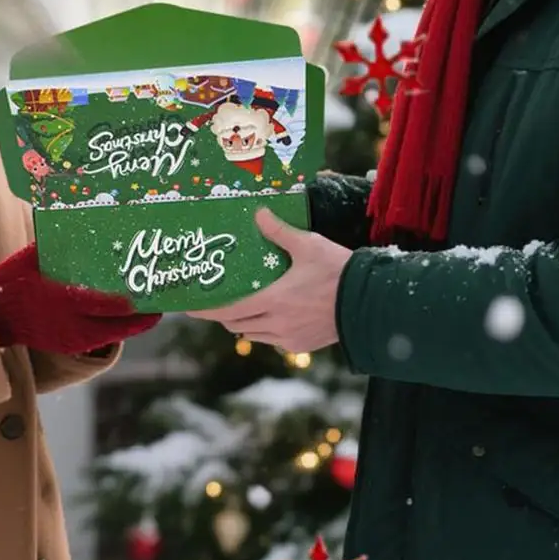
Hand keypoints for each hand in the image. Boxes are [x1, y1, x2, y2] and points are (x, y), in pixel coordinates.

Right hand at [0, 244, 159, 356]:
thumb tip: (76, 216)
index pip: (101, 304)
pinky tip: (127, 321)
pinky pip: (100, 340)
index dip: (127, 303)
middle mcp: (70, 323)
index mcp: (61, 300)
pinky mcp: (69, 346)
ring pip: (111, 335)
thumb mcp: (31, 257)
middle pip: (115, 326)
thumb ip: (55, 242)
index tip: (146, 296)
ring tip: (151, 312)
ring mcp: (70, 339)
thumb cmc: (13, 281)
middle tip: (161, 305)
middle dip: (141, 319)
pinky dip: (116, 330)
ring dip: (132, 326)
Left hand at [187, 209, 347, 354]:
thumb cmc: (336, 270)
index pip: (228, 310)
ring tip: (245, 307)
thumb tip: (258, 214)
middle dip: (224, 315)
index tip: (190, 309)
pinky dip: (265, 331)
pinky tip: (272, 316)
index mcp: (272, 301)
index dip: (206, 311)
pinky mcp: (302, 346)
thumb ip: (279, 232)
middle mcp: (276, 324)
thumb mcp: (307, 245)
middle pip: (236, 325)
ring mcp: (289, 338)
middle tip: (218, 303)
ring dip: (244, 324)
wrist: (368, 300)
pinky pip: (273, 341)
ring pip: (254, 335)